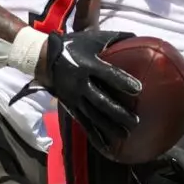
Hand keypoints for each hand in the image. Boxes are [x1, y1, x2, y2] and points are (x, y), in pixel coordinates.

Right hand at [38, 30, 140, 150]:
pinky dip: (95, 136)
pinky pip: (84, 124)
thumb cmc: (73, 46)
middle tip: (135, 121)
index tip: (138, 89)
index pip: (108, 75)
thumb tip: (136, 36)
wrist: (44, 59)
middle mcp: (81, 84)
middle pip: (102, 101)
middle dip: (118, 113)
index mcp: (88, 65)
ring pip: (94, 116)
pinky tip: (106, 146)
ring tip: (125, 135)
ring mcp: (75, 97)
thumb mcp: (92, 38)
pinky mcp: (70, 107)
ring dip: (109, 127)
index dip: (123, 82)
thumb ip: (113, 38)